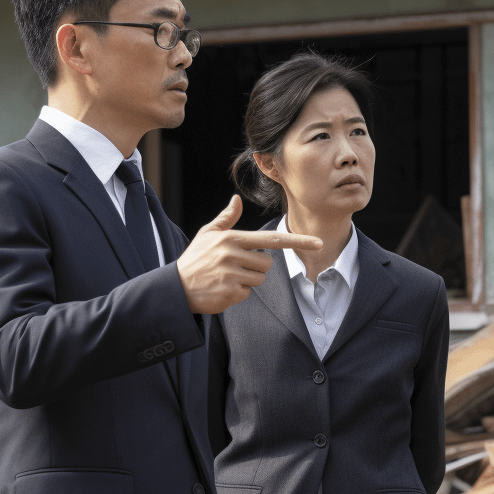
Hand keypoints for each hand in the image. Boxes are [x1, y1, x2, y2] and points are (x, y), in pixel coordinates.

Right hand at [176, 196, 321, 313]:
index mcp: (232, 238)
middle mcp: (233, 254)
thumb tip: (237, 200)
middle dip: (256, 267)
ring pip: (259, 280)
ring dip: (247, 281)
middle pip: (267, 264)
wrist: (174, 288)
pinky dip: (237, 294)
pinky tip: (221, 289)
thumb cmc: (195, 259)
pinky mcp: (229, 293)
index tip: (318, 243)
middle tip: (233, 267)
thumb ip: (227, 219)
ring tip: (225, 278)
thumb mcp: (207, 234)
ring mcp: (231, 275)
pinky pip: (247, 294)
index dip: (298, 241)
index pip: (272, 240)